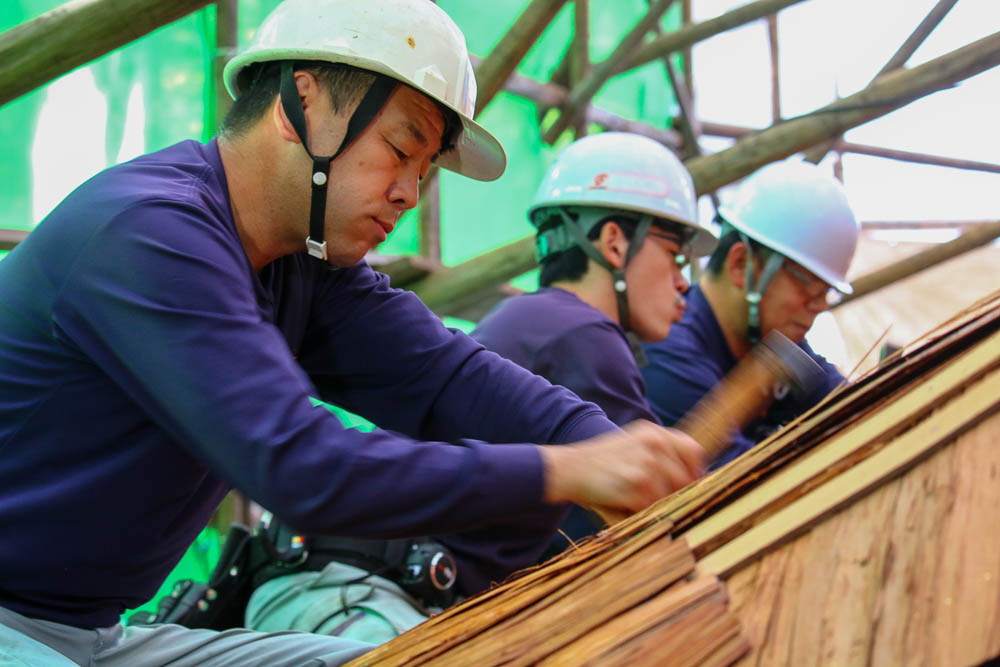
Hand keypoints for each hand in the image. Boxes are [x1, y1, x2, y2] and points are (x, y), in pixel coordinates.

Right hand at [539, 420, 705, 515]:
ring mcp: (646, 465)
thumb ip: (662, 453)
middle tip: (653, 497)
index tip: (687, 484)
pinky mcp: (636, 486)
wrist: (569, 468)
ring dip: (657, 504)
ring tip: (635, 499)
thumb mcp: (633, 444)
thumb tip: (697, 477)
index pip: (694, 451)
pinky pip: (653, 507)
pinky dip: (642, 511)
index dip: (694, 471)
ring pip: (671, 496)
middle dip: (675, 493)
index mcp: (654, 433)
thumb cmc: (602, 461)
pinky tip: (626, 504)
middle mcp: (653, 445)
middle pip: (686, 478)